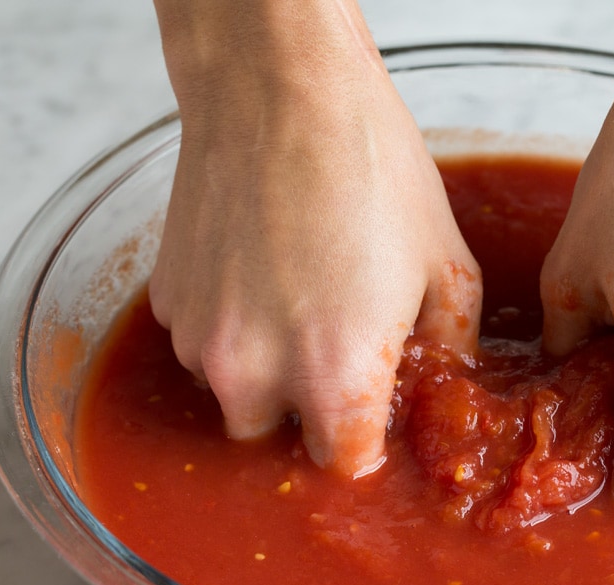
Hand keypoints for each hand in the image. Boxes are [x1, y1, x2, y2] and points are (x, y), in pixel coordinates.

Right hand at [149, 1, 479, 475]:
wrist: (278, 90)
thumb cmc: (372, 170)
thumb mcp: (447, 266)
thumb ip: (447, 351)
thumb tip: (435, 387)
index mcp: (336, 376)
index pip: (343, 466)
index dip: (365, 440)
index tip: (375, 412)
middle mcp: (255, 374)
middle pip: (277, 442)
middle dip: (308, 412)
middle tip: (338, 352)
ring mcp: (200, 340)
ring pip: (232, 395)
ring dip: (264, 372)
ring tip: (299, 297)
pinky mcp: (166, 302)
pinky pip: (201, 345)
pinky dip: (229, 329)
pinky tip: (260, 271)